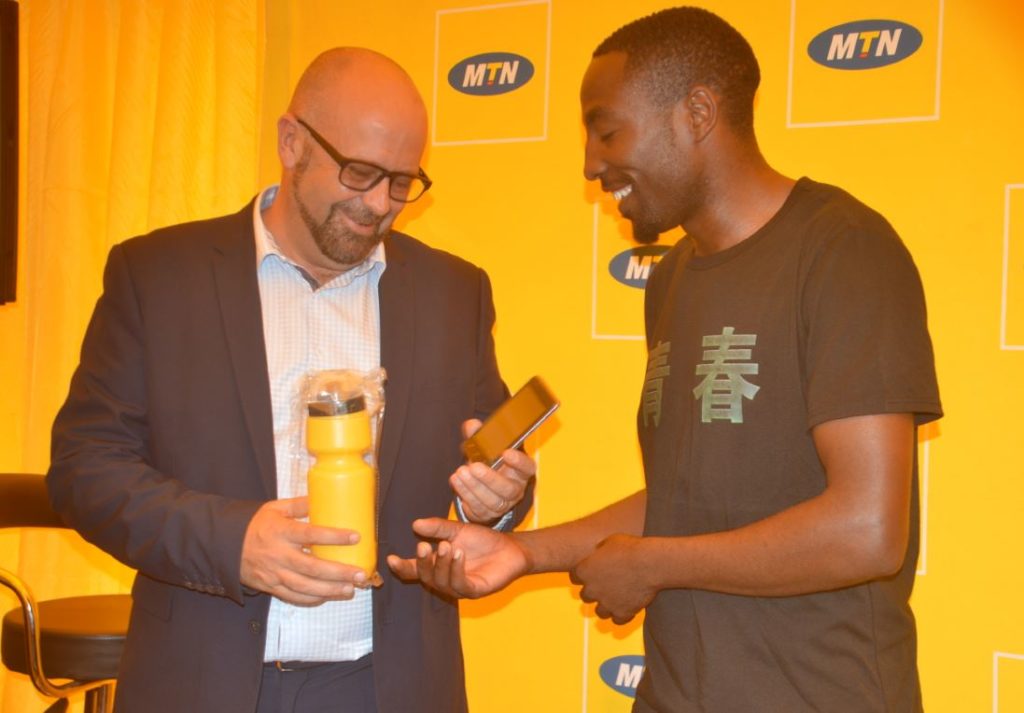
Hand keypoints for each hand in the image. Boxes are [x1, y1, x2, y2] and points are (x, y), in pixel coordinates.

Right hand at [240, 497, 367, 605]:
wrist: (227, 546)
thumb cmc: (257, 525)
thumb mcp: (276, 508)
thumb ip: (301, 504)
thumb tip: (326, 497)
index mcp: (281, 532)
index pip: (311, 535)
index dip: (334, 537)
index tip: (355, 536)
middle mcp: (278, 555)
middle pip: (312, 567)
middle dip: (339, 572)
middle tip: (360, 573)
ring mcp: (274, 574)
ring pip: (305, 587)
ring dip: (330, 590)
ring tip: (350, 589)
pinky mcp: (271, 587)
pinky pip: (294, 597)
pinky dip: (312, 599)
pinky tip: (329, 596)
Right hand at [386, 517, 529, 598]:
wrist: (510, 547)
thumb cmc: (482, 541)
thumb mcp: (457, 530)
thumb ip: (437, 528)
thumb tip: (415, 525)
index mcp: (437, 566)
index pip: (415, 571)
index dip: (402, 567)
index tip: (390, 558)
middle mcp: (445, 580)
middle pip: (425, 577)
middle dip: (422, 563)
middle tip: (423, 546)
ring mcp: (460, 587)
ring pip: (441, 582)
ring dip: (441, 564)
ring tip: (446, 546)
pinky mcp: (476, 590)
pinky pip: (461, 585)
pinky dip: (457, 570)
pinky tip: (459, 554)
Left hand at [451, 419, 535, 523]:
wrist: (479, 486)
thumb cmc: (486, 463)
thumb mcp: (484, 449)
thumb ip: (478, 436)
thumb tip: (471, 425)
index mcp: (520, 471)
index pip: (527, 467)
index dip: (519, 462)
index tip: (506, 452)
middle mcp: (515, 489)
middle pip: (508, 488)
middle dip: (490, 478)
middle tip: (474, 466)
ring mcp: (502, 504)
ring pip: (493, 500)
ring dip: (474, 487)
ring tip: (461, 472)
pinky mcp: (487, 514)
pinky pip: (478, 508)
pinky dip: (466, 494)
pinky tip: (457, 482)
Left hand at [570, 534, 656, 624]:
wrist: (650, 563)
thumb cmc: (631, 548)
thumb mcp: (611, 541)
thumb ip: (600, 549)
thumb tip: (598, 552)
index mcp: (584, 570)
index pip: (574, 577)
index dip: (584, 575)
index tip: (593, 573)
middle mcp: (591, 589)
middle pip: (585, 596)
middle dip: (594, 591)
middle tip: (607, 585)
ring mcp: (606, 603)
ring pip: (600, 612)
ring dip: (606, 606)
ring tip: (617, 599)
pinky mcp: (622, 612)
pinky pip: (617, 621)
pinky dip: (622, 616)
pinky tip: (629, 608)